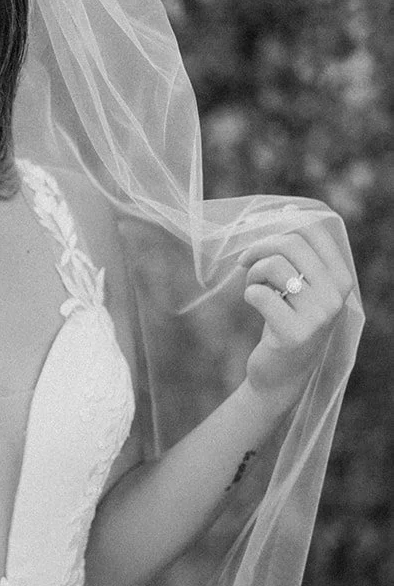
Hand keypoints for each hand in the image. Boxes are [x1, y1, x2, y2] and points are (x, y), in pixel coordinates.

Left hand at [237, 212, 354, 414]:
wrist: (281, 375)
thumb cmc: (287, 323)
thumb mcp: (301, 286)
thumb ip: (299, 254)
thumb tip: (290, 210)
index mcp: (342, 278)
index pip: (313, 231)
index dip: (280, 225)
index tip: (259, 237)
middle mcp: (336, 296)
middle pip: (292, 244)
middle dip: (260, 247)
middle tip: (244, 261)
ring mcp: (318, 316)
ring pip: (275, 267)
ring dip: (253, 272)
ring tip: (252, 286)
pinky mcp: (294, 334)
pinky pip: (260, 294)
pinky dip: (249, 294)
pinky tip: (253, 303)